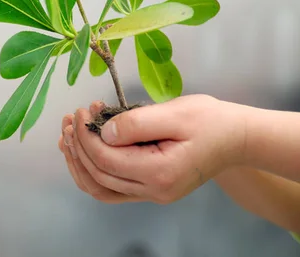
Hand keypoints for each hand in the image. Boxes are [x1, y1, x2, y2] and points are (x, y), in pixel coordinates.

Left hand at [59, 94, 245, 203]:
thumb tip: (104, 131)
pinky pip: (111, 187)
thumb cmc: (209, 121)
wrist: (235, 138)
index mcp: (159, 173)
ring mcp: (151, 193)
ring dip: (79, 161)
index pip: (106, 159)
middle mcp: (153, 191)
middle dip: (78, 145)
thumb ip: (136, 123)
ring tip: (68, 134)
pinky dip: (91, 169)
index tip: (81, 111)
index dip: (86, 136)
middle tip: (71, 118)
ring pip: (100, 187)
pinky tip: (82, 148)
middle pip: (98, 175)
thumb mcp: (175, 113)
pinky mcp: (150, 188)